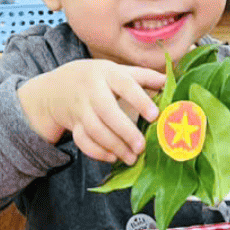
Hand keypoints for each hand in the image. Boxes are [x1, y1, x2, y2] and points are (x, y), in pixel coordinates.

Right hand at [18, 59, 164, 163]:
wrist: (58, 86)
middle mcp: (91, 89)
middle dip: (125, 131)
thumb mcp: (118, 71)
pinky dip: (97, 152)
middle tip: (141, 147)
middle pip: (107, 111)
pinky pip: (82, 141)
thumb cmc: (98, 78)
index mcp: (108, 73)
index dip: (140, 100)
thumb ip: (144, 77)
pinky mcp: (73, 124)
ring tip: (132, 158)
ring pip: (94, 130)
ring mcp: (80, 108)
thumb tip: (171, 81)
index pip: (125, 85)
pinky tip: (113, 157)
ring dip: (114, 146)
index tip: (155, 116)